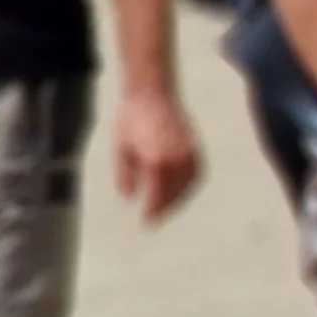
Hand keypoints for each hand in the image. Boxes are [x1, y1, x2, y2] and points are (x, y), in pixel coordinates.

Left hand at [109, 88, 201, 224]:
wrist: (152, 94)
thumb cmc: (131, 120)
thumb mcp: (120, 149)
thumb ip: (125, 176)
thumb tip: (130, 198)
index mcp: (157, 160)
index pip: (158, 195)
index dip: (152, 211)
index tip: (145, 223)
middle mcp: (177, 159)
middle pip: (175, 193)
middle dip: (166, 208)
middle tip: (155, 219)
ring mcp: (189, 152)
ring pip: (188, 185)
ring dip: (179, 199)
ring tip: (167, 208)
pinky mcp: (195, 147)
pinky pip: (196, 174)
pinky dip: (189, 186)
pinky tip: (179, 190)